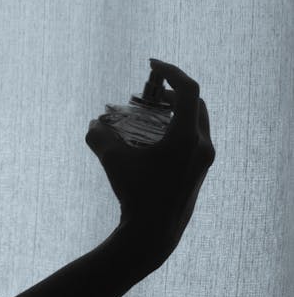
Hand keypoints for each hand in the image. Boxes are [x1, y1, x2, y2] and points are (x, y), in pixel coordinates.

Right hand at [85, 59, 215, 267]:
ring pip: (197, 120)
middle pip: (195, 102)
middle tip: (149, 90)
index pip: (188, 90)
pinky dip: (177, 126)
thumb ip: (99, 136)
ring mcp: (204, 159)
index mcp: (187, 137)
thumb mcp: (112, 160)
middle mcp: (202, 145)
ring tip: (150, 112)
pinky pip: (195, 136)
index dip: (170, 70)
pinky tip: (153, 136)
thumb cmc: (135, 194)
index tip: (151, 64)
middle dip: (172, 90)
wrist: (154, 232)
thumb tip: (93, 123)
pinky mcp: (200, 169)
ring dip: (176, 109)